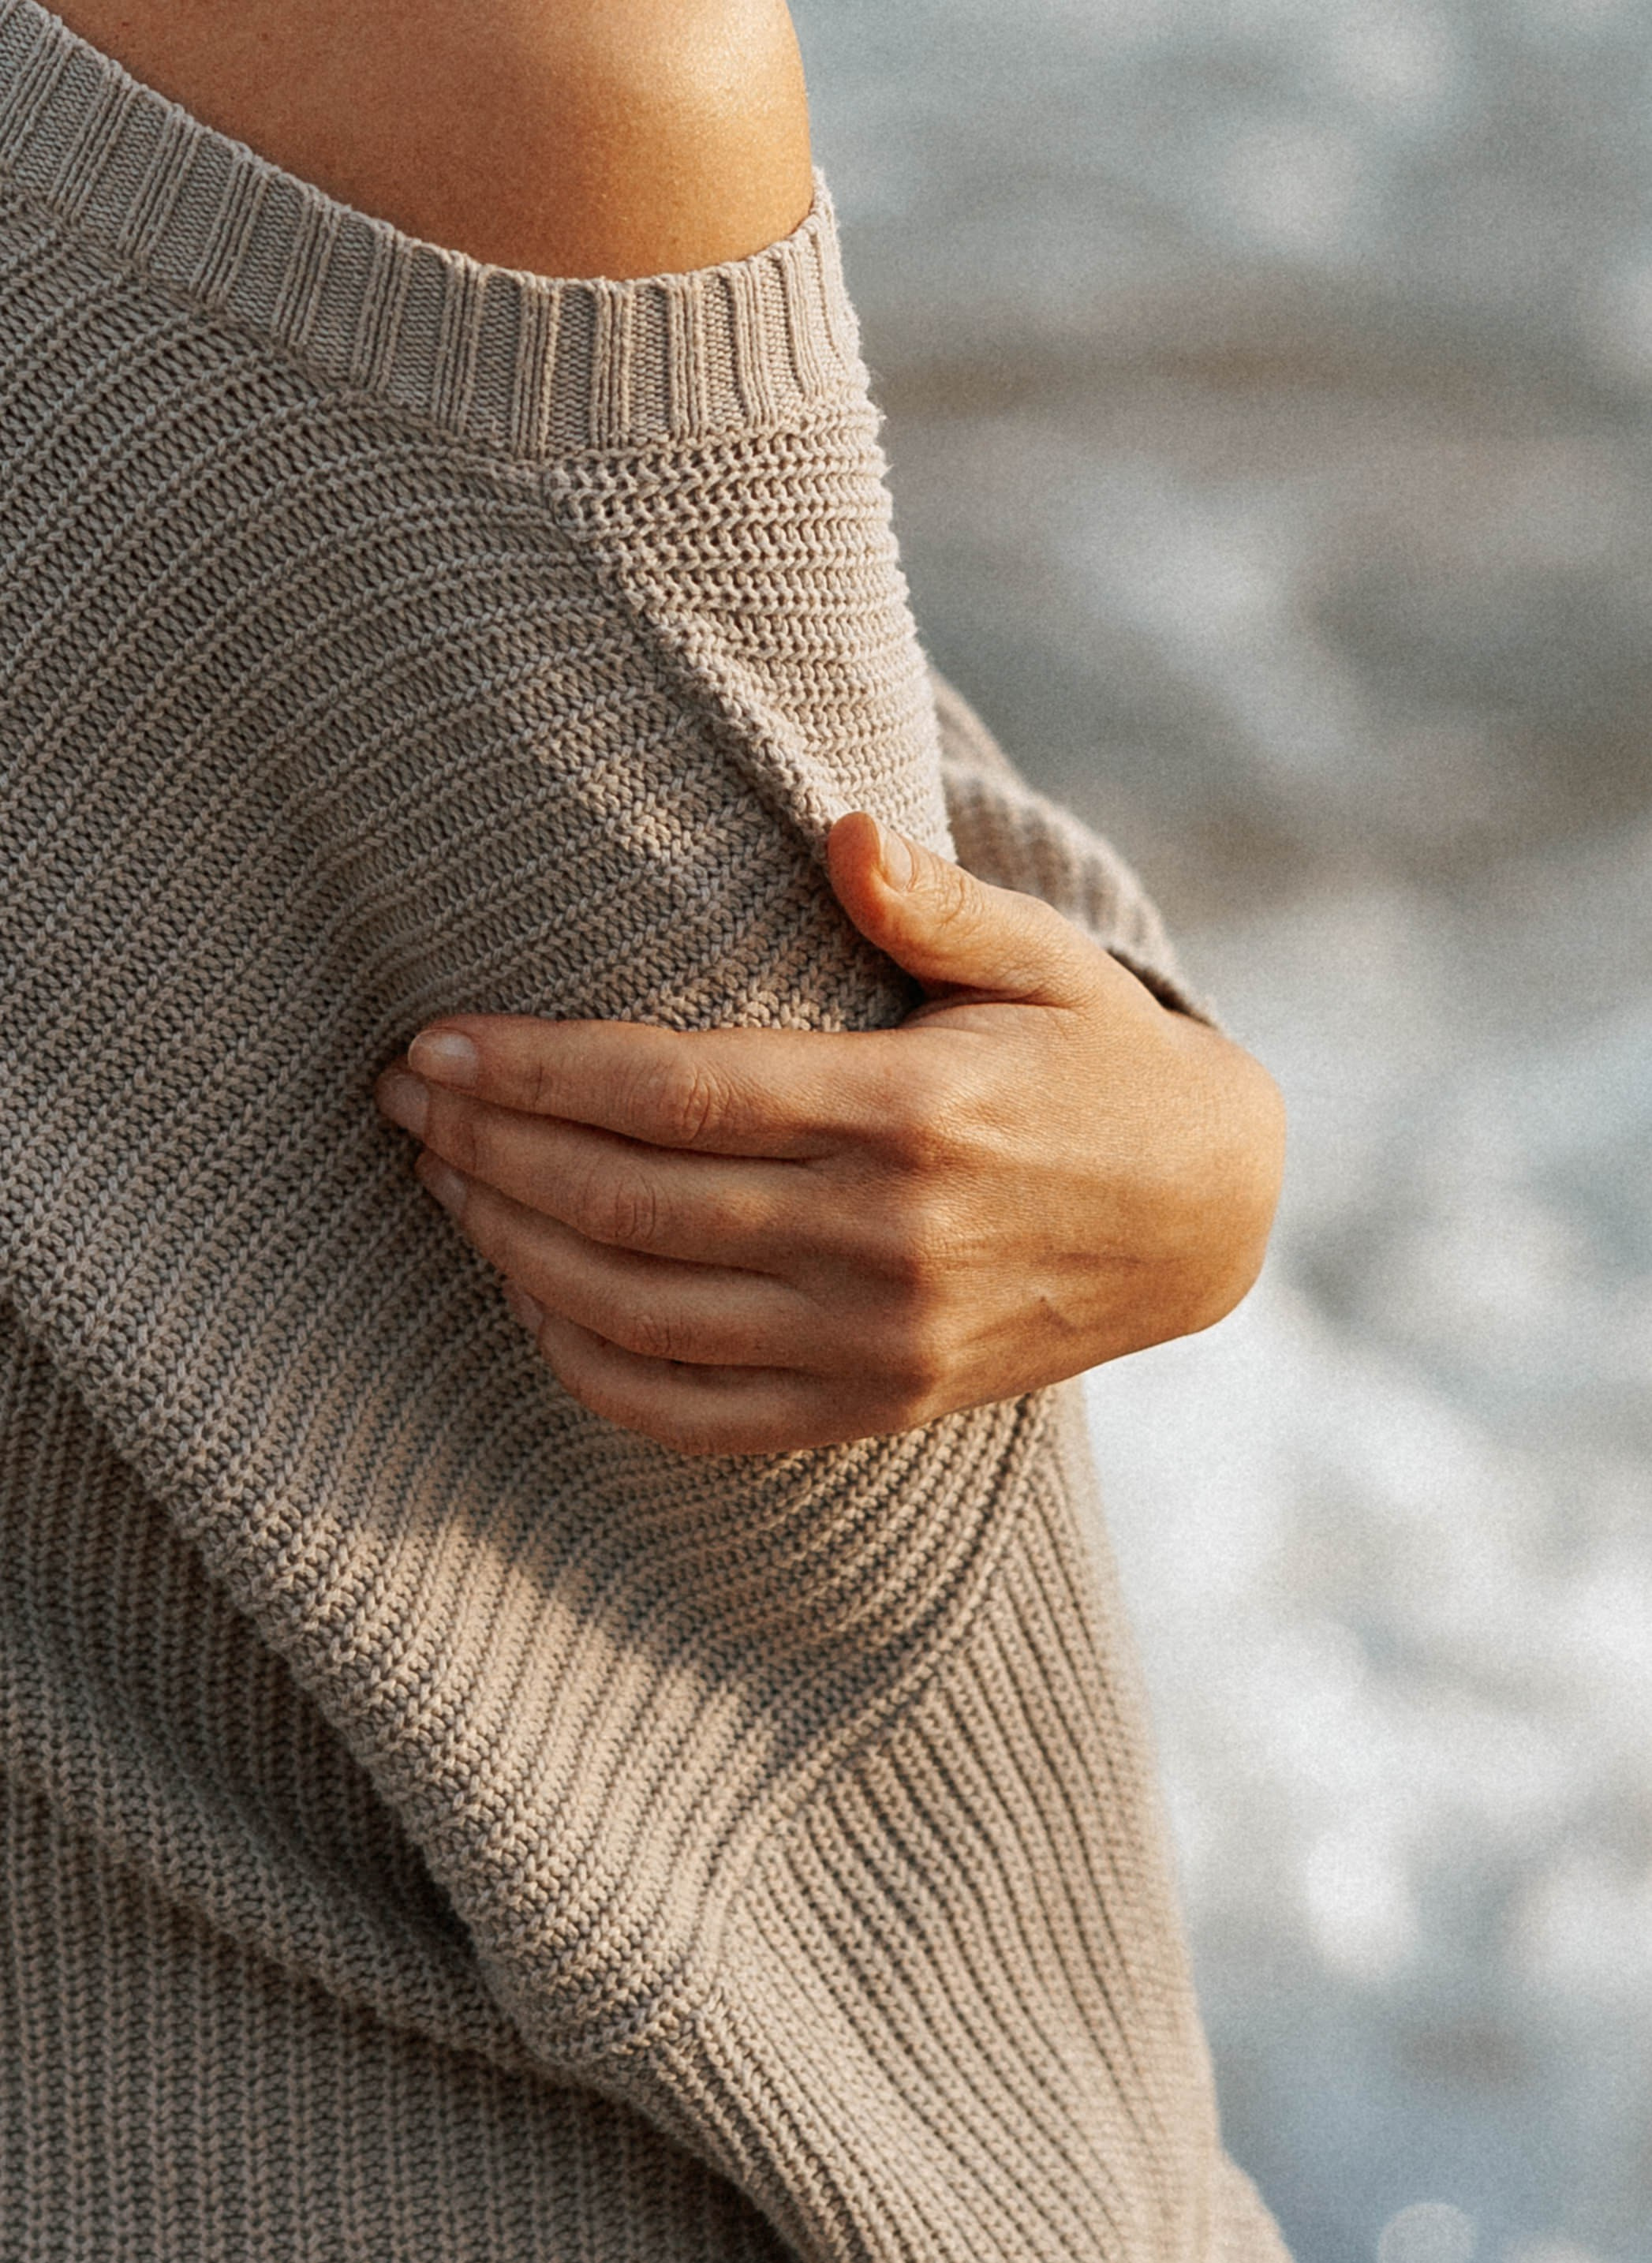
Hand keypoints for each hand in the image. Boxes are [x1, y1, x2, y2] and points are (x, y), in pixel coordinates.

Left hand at [374, 814, 1285, 1455]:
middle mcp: (884, 1239)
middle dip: (489, 1151)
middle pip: (630, 1203)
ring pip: (641, 1314)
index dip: (533, 1072)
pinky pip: (695, 1416)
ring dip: (516, 1251)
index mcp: (910, 1111)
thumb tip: (837, 832)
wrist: (1205, 1221)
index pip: (674, 1092)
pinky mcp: (875, 1409)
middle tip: (403, 1103)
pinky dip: (591, 1368)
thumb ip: (933, 902)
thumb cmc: (1100, 1064)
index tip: (433, 1045)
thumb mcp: (1047, 962)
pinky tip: (535, 1299)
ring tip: (445, 1185)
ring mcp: (877, 1342)